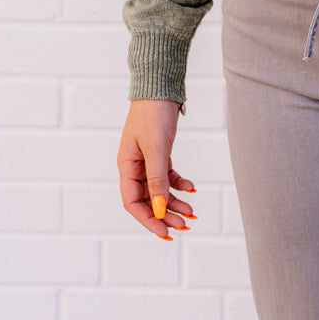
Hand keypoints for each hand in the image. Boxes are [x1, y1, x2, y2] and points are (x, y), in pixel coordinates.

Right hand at [117, 99, 198, 240]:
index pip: (133, 203)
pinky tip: (192, 189)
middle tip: (184, 225)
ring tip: (192, 213)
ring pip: (159, 190)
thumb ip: (157, 181)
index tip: (166, 232)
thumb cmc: (153, 115)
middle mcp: (134, 166)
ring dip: (174, 203)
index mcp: (126, 166)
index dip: (148, 219)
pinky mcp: (159, 153)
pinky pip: (168, 177)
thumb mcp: (156, 149)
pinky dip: (179, 184)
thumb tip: (159, 210)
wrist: (160, 87)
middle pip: (147, 200)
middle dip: (165, 214)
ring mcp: (146, 160)